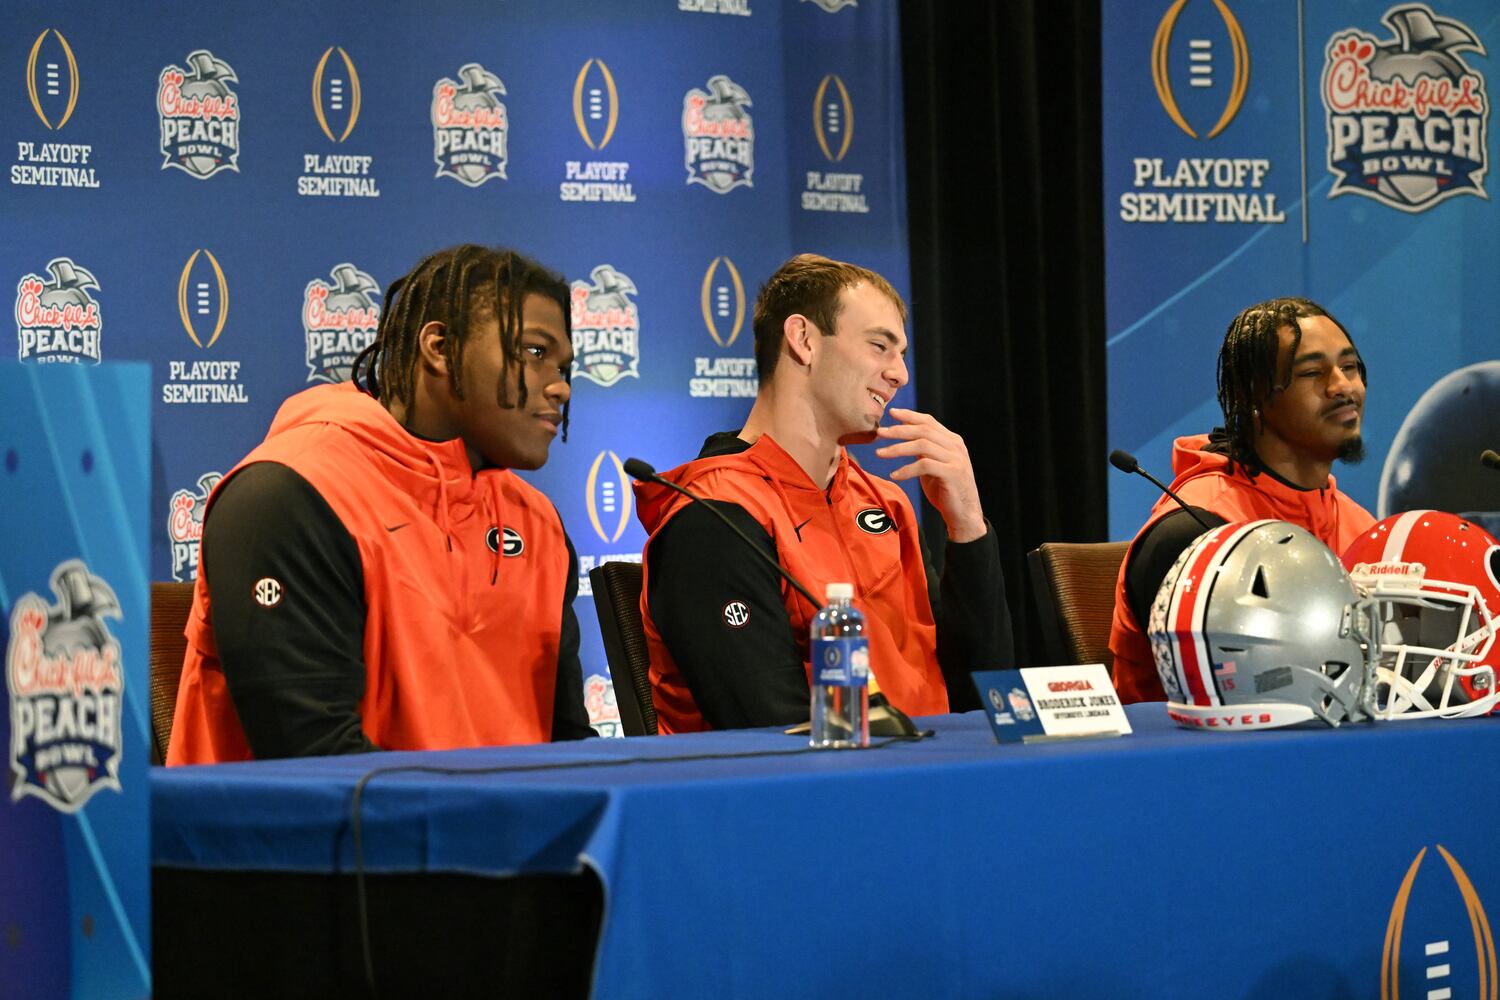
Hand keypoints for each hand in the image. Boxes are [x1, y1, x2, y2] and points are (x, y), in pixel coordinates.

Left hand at [874, 408, 985, 542]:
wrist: (964, 515)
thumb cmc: (946, 491)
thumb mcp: (933, 466)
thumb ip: (924, 451)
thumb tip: (903, 437)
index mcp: (952, 441)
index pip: (928, 421)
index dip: (909, 415)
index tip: (891, 413)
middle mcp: (955, 446)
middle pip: (923, 430)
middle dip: (899, 430)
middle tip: (879, 433)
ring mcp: (955, 459)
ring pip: (922, 445)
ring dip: (898, 448)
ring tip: (879, 453)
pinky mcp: (952, 473)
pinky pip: (924, 465)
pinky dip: (906, 469)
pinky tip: (894, 475)